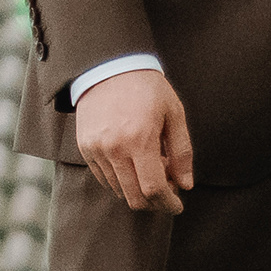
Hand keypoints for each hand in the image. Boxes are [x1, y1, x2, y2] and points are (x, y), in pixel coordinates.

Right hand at [74, 68, 193, 213]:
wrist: (109, 65)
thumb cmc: (146, 87)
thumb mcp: (174, 113)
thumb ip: (182, 152)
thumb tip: (185, 185)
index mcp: (140, 139)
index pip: (153, 189)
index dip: (168, 203)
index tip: (177, 205)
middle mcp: (114, 148)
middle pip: (134, 197)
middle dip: (154, 202)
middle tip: (167, 189)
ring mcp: (96, 148)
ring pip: (118, 190)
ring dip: (138, 189)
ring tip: (150, 167)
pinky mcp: (85, 146)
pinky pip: (103, 177)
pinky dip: (120, 180)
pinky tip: (132, 163)